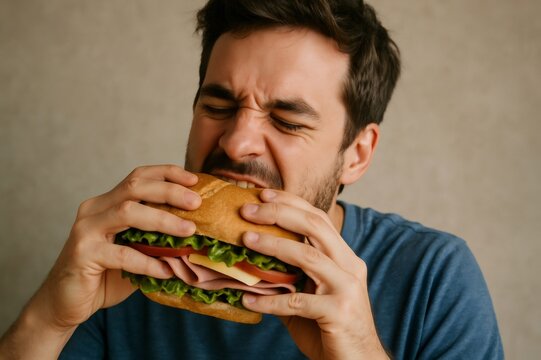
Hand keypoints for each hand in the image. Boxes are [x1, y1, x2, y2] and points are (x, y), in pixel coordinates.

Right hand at [1, 165, 200, 357]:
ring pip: (128, 211)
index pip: (138, 176)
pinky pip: (122, 254)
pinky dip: (148, 261)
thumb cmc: (105, 275)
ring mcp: (86, 229)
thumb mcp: (135, 250)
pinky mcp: (83, 253)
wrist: (66, 303)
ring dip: (163, 220)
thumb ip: (156, 238)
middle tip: (196, 202)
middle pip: (134, 186)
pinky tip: (167, 270)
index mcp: (107, 202)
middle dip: (169, 191)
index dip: (167, 173)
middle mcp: (94, 209)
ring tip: (189, 230)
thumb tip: (197, 233)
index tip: (194, 179)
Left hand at [240, 190, 387, 359]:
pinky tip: (247, 298)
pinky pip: (298, 302)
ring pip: (307, 256)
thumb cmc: (329, 328)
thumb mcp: (310, 295)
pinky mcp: (339, 312)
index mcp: (343, 257)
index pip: (318, 218)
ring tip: (245, 239)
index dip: (291, 203)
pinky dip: (270, 300)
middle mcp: (349, 266)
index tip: (263, 195)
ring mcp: (347, 288)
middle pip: (314, 227)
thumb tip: (251, 263)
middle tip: (247, 210)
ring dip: (272, 246)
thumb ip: (288, 277)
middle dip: (279, 213)